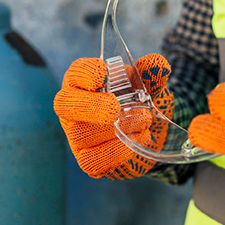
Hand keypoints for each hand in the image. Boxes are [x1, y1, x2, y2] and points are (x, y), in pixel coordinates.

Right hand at [54, 54, 173, 179]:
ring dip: (115, 130)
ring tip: (143, 122)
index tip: (104, 73)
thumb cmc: (139, 103)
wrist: (147, 134)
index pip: (75, 72)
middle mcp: (73, 107)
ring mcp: (76, 134)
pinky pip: (92, 160)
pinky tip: (135, 141)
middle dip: (90, 106)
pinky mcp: (85, 158)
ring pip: (81, 134)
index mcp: (84, 82)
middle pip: (65, 104)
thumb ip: (152, 75)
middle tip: (115, 109)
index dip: (86, 73)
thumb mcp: (148, 87)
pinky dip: (116, 152)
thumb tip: (159, 64)